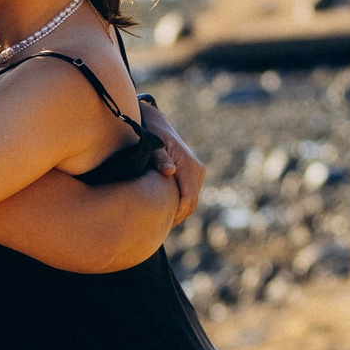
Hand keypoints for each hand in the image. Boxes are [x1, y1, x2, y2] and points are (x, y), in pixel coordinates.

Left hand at [140, 99, 204, 221]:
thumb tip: (170, 171)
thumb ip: (159, 158)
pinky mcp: (194, 174)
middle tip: (156, 225)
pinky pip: (189, 195)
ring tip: (157, 219)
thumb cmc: (152, 135)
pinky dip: (178, 204)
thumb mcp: (152, 145)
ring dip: (177, 211)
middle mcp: (197, 169)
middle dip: (176, 216)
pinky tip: (162, 208)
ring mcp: (197, 172)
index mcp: (189, 165)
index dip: (177, 214)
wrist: (157, 124)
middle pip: (191, 204)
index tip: (160, 221)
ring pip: (191, 202)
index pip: (189, 199)